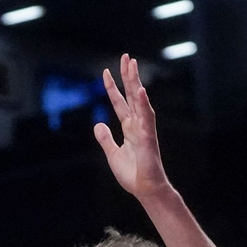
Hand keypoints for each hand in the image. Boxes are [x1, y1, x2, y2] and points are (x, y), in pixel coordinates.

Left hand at [94, 54, 170, 198]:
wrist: (145, 189)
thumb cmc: (133, 174)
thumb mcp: (112, 154)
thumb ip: (105, 139)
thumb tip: (98, 124)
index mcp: (129, 128)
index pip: (120, 102)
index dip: (113, 88)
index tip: (106, 72)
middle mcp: (138, 124)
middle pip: (132, 95)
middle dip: (129, 76)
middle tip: (126, 57)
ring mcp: (144, 129)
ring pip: (140, 101)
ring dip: (136, 83)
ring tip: (133, 65)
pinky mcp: (148, 138)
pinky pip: (146, 119)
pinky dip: (144, 105)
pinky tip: (141, 91)